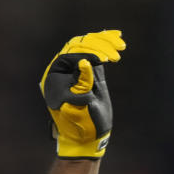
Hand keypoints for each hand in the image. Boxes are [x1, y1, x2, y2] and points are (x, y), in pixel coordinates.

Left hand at [39, 30, 125, 158]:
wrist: (87, 136)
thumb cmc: (79, 124)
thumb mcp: (80, 106)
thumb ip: (82, 84)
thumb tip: (84, 62)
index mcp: (53, 79)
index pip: (67, 56)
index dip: (86, 54)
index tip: (104, 60)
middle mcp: (61, 72)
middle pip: (77, 46)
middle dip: (97, 46)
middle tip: (115, 55)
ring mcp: (74, 70)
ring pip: (87, 45)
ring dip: (104, 42)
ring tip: (120, 46)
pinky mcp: (88, 72)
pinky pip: (94, 53)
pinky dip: (106, 43)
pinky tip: (117, 37)